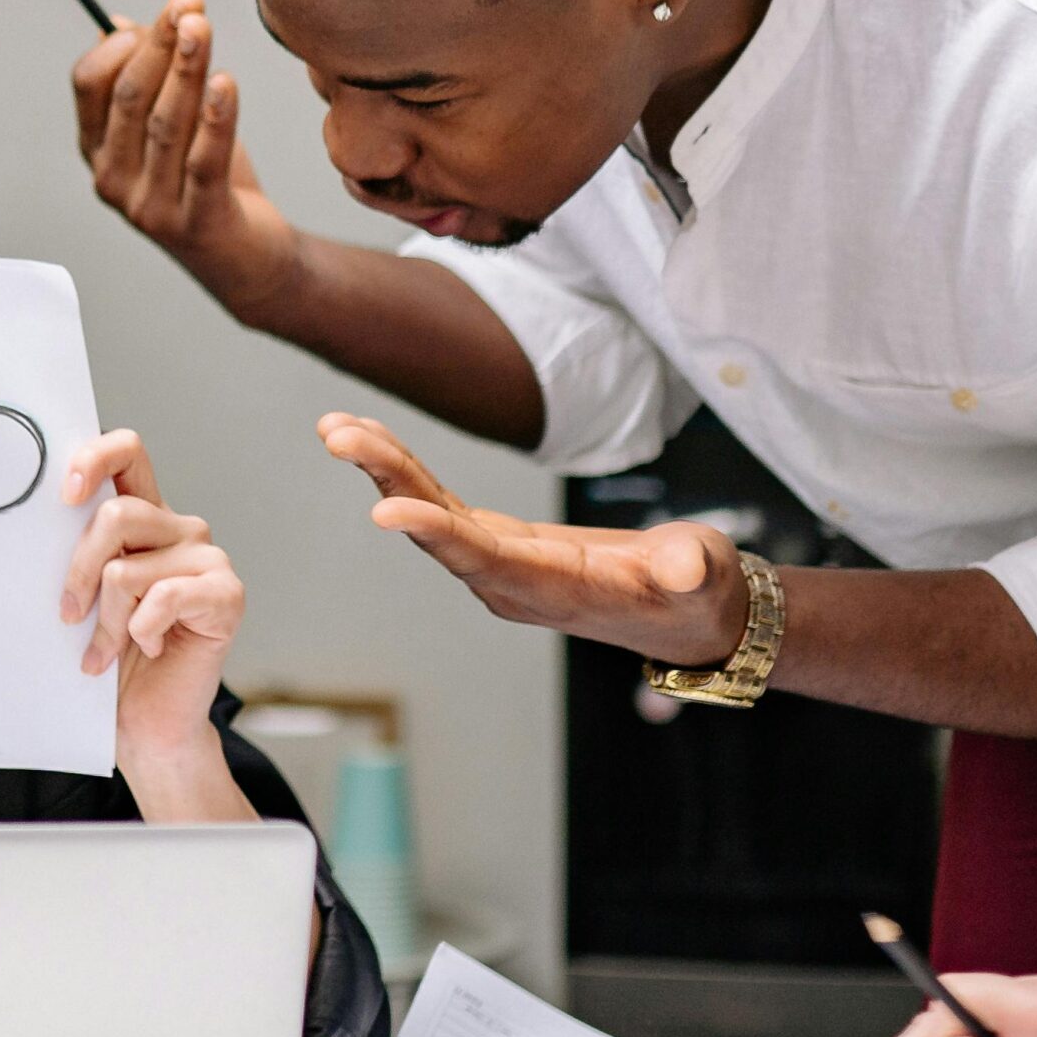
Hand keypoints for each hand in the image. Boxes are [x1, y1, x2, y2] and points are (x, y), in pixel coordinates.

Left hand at [60, 430, 249, 818]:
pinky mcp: (226, 594)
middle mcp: (179, 528)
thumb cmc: (111, 657)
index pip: (127, 452)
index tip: (63, 494)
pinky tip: (149, 649)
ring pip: (127, 568)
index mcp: (144, 517)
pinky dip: (142, 632)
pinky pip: (163, 598)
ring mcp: (207, 559)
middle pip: (117, 515)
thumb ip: (75, 551)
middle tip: (68, 614)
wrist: (145, 721)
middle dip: (78, 570)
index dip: (93, 458)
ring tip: (107, 648)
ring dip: (107, 619)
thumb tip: (30, 522)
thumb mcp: (84, 594)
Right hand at [73, 0, 296, 321]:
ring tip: (203, 28)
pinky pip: (203, 162)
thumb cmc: (207, 185)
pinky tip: (225, 83)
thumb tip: (118, 27)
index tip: (164, 14)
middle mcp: (112, 180)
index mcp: (98, 151)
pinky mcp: (195, 223)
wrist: (246, 261)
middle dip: (159, 45)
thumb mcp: (172, 128)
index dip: (122, 44)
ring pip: (165, 124)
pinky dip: (215, 120)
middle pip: (129, 98)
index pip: (90, 86)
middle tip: (189, 5)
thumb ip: (147, 83)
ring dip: (185, 70)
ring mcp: (149, 206)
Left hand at [319, 413, 749, 666]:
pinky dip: (399, 469)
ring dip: (380, 467)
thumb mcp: (702, 578)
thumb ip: (690, 571)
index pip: (482, 559)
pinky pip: (435, 503)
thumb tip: (683, 567)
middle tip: (338, 434)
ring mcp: (493, 562)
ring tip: (334, 425)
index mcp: (550, 590)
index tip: (383, 509)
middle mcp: (506, 581)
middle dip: (387, 479)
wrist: (686, 611)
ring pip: (426, 511)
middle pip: (436, 529)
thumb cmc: (697, 591)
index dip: (434, 533)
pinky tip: (365, 437)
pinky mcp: (492, 542)